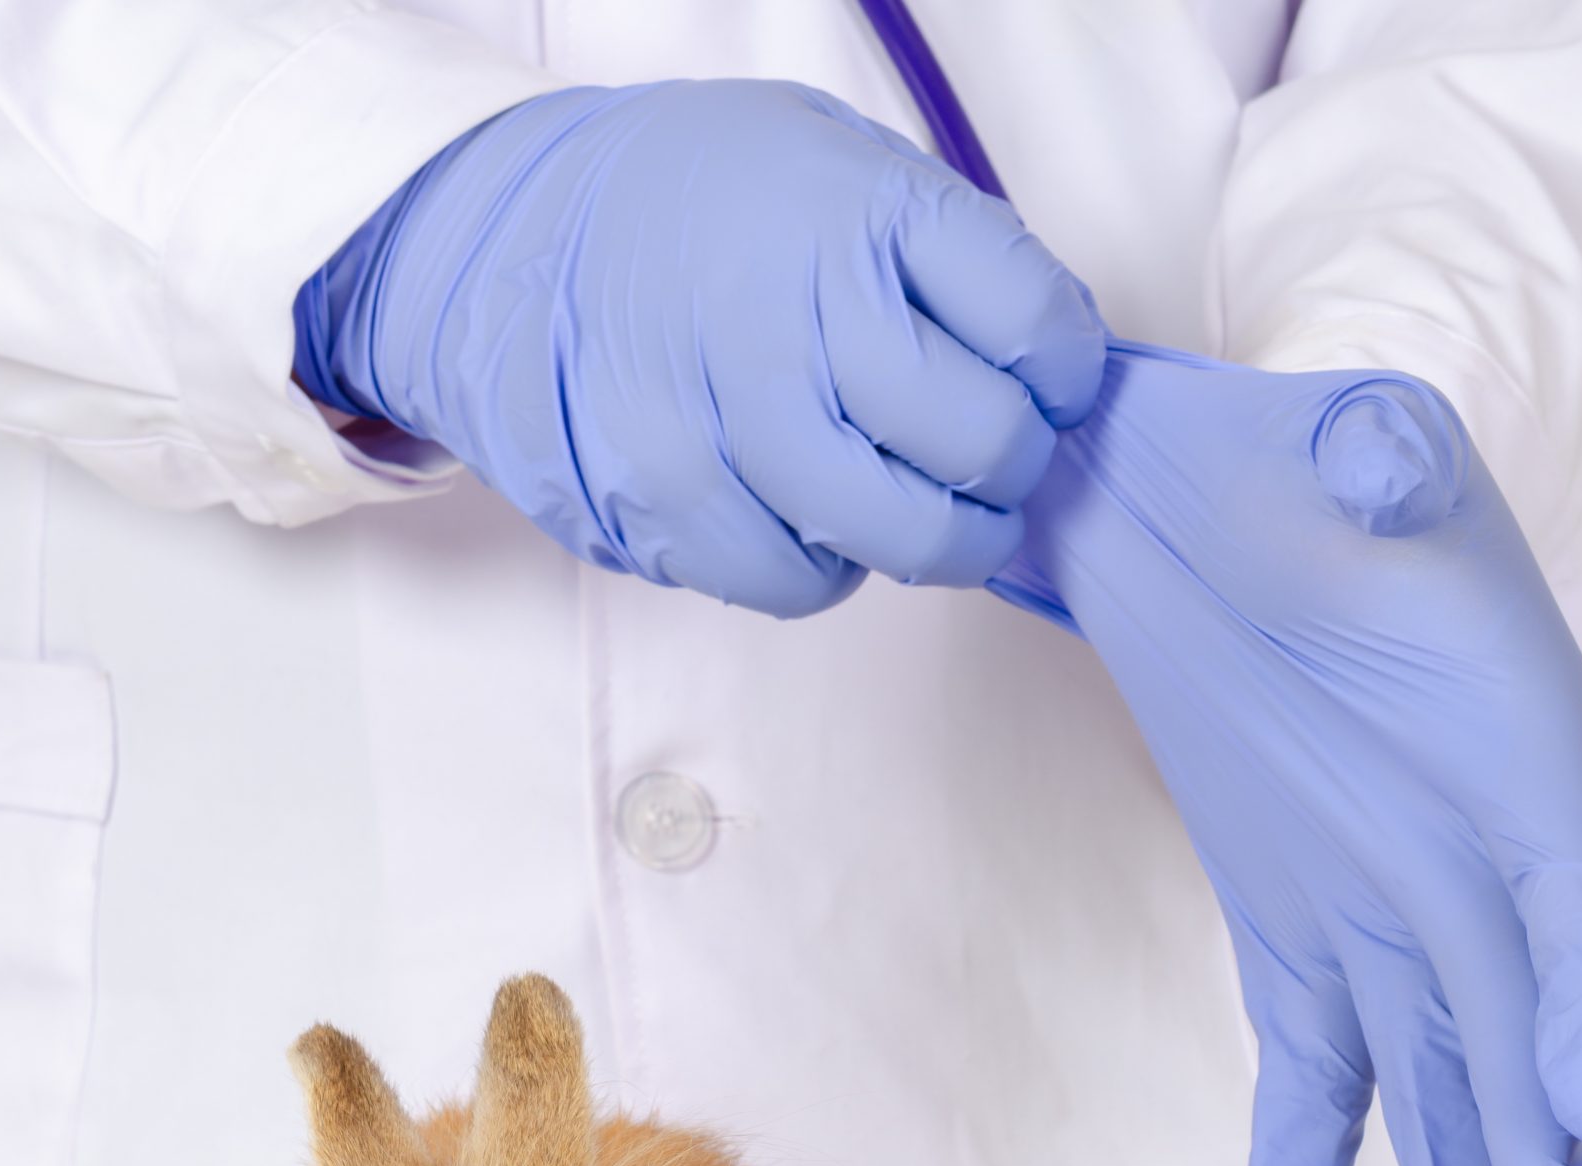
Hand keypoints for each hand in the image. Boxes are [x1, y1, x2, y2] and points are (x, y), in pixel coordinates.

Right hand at [292, 80, 1105, 617]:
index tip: (1054, 385)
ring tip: (912, 496)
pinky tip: (809, 510)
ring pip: (898, 536)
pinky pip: (800, 583)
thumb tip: (1055, 366)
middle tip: (994, 460)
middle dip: (1011, 468)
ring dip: (933, 536)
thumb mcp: (837, 166)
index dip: (1065, 375)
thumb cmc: (707, 207)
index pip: (1032, 323)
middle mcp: (795, 313)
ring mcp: (724, 419)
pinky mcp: (668, 504)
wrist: (516, 236)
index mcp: (858, 211)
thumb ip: (946, 257)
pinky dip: (828, 566)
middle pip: (979, 444)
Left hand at [994, 343, 1581, 1165]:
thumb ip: (1382, 465)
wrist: (1182, 503)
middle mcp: (1471, 849)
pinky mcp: (1292, 924)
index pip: (1571, 900)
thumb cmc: (1290, 469)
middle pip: (1523, 1027)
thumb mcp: (1349, 442)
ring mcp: (1383, 900)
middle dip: (1555, 1158)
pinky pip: (1314, 1052)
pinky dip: (1307, 1133)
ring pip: (1435, 1064)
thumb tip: (1379, 455)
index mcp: (1521, 751)